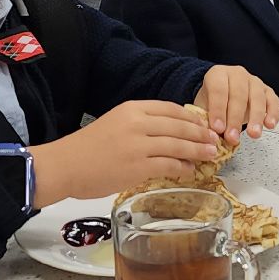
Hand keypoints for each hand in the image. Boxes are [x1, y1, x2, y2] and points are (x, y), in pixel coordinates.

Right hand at [29, 101, 218, 201]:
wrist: (64, 165)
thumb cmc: (86, 148)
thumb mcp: (114, 124)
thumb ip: (139, 126)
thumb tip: (168, 135)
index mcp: (131, 109)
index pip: (170, 109)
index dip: (191, 118)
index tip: (202, 124)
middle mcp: (137, 123)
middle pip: (179, 126)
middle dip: (200, 134)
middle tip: (214, 141)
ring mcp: (138, 145)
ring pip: (178, 145)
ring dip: (197, 151)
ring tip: (210, 155)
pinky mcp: (137, 167)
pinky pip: (169, 165)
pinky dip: (183, 168)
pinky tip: (190, 171)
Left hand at [194, 65, 278, 143]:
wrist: (222, 97)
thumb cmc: (212, 102)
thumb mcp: (202, 108)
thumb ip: (205, 120)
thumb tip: (211, 136)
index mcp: (217, 74)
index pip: (218, 90)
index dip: (218, 110)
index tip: (217, 128)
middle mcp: (237, 74)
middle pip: (239, 95)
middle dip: (235, 119)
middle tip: (232, 137)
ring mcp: (254, 81)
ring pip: (258, 97)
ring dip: (256, 118)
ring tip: (253, 134)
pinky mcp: (268, 91)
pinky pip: (273, 101)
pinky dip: (273, 113)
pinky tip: (270, 125)